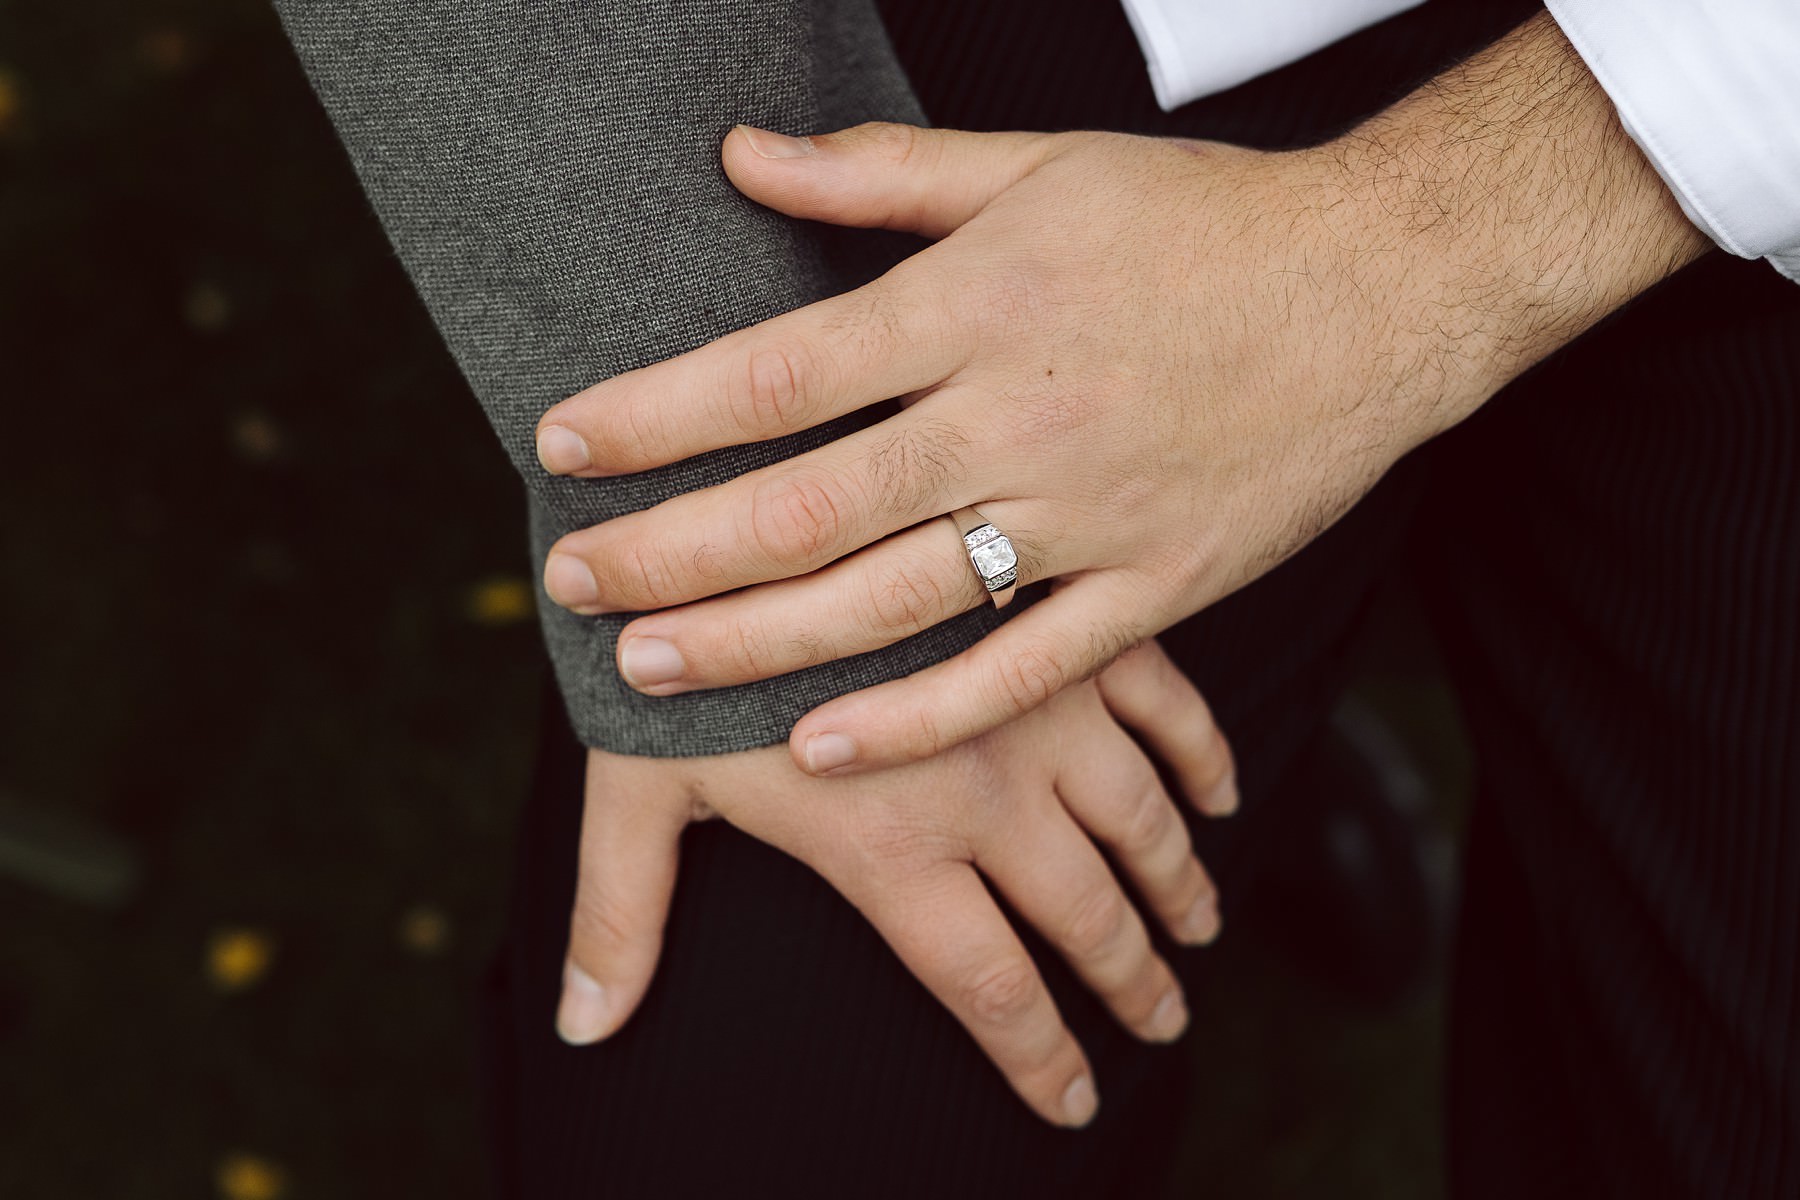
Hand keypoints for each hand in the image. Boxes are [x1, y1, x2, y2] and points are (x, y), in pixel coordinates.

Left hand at [532, 15, 1705, 775]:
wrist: (1387, 288)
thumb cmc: (1205, 222)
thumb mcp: (1040, 165)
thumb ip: (880, 173)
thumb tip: (741, 155)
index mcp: (977, 304)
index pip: (777, 370)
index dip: (656, 414)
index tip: (564, 446)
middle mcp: (1017, 416)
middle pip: (808, 504)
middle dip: (671, 550)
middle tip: (566, 582)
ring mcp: (1087, 514)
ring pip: (891, 601)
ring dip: (756, 643)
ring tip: (648, 669)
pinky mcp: (1154, 588)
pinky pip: (1021, 673)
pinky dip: (919, 719)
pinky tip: (823, 747)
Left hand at [555, 641, 1235, 1126]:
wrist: (752, 483)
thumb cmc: (678, 639)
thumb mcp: (633, 778)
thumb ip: (619, 908)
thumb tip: (586, 1029)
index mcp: (896, 846)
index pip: (989, 985)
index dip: (1039, 1057)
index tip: (1074, 1104)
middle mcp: (987, 786)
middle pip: (1088, 914)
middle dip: (1132, 982)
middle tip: (1162, 1022)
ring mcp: (1036, 699)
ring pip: (1141, 818)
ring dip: (1180, 883)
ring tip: (1201, 929)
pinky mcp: (1063, 618)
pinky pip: (1164, 701)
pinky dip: (1202, 753)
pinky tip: (1223, 796)